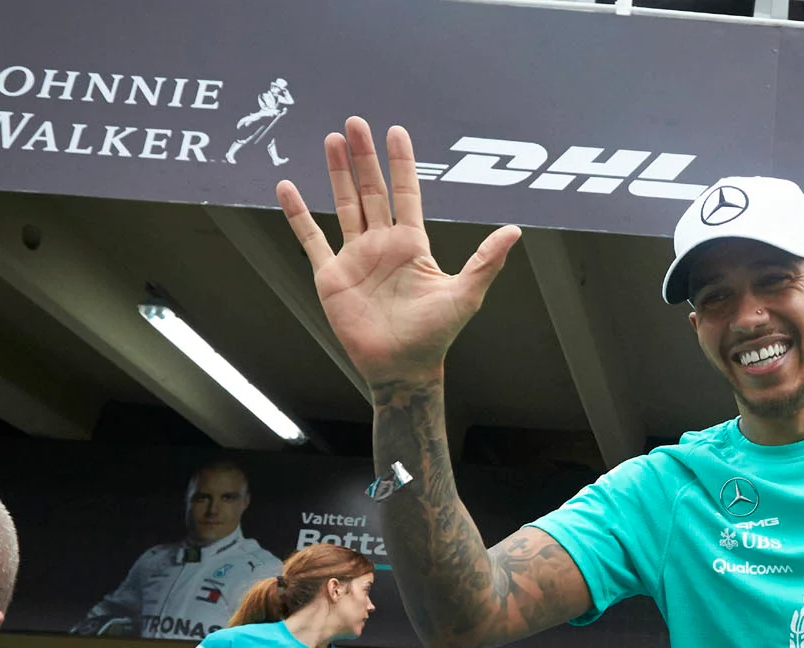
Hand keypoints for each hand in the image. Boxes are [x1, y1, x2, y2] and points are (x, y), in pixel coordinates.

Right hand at [276, 117, 519, 388]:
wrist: (402, 367)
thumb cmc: (435, 335)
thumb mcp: (465, 294)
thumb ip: (487, 260)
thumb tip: (515, 230)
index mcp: (412, 244)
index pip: (407, 193)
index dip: (401, 164)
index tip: (396, 132)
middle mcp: (382, 244)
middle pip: (371, 191)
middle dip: (364, 157)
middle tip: (356, 123)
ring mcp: (355, 257)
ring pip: (344, 205)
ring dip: (337, 173)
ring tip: (332, 140)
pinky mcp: (331, 275)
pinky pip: (312, 239)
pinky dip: (298, 214)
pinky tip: (287, 188)